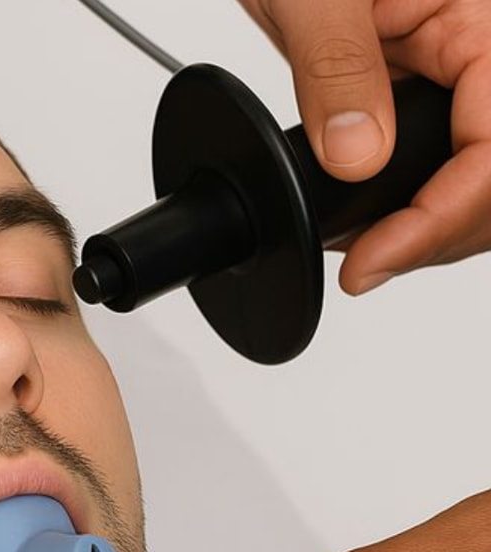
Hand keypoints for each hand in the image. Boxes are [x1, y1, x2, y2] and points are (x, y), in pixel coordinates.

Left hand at [235, 0, 490, 293]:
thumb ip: (337, 68)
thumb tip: (357, 158)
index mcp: (484, 17)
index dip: (443, 215)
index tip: (374, 260)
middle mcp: (486, 45)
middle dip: (440, 232)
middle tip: (365, 265)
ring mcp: (466, 70)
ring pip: (483, 174)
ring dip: (433, 226)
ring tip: (363, 253)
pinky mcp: (435, 89)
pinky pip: (451, 158)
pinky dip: (417, 204)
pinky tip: (373, 225)